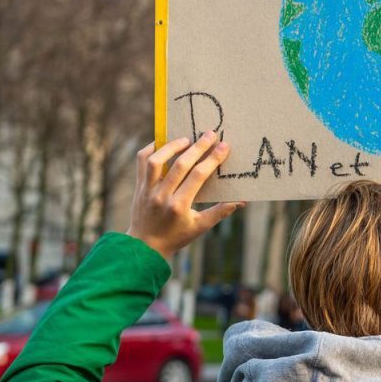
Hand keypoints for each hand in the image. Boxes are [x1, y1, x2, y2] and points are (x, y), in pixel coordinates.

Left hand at [127, 131, 243, 259]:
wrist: (144, 247)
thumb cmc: (176, 237)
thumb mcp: (200, 227)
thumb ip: (220, 212)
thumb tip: (241, 200)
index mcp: (179, 206)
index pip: (198, 176)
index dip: (212, 159)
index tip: (224, 146)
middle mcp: (161, 195)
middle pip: (180, 164)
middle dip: (198, 147)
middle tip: (211, 134)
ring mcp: (148, 189)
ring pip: (157, 160)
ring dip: (173, 146)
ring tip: (187, 139)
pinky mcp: (139, 186)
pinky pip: (141, 161)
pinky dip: (152, 149)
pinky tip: (164, 143)